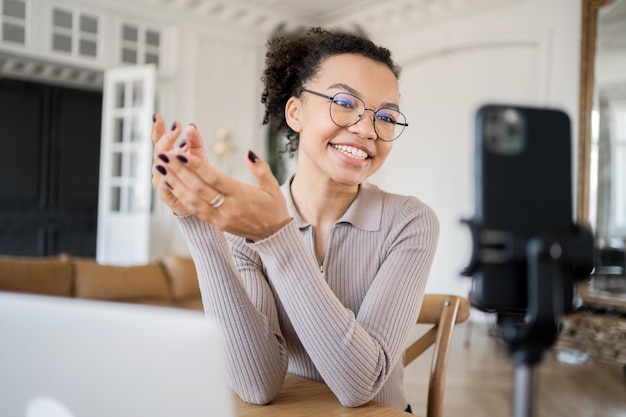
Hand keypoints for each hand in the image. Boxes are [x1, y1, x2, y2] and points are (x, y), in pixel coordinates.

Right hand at [152, 114, 207, 215]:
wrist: (199, 201)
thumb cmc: (197, 176)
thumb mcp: (198, 156)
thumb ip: (195, 142)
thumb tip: (191, 126)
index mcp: (166, 156)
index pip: (158, 140)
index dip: (158, 129)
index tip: (158, 117)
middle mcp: (160, 167)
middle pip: (159, 151)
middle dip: (167, 139)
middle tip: (176, 129)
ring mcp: (160, 180)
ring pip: (160, 166)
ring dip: (168, 156)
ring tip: (178, 146)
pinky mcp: (165, 194)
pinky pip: (164, 184)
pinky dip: (168, 176)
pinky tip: (172, 168)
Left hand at [154, 122, 291, 240]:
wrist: (273, 236)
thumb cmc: (273, 207)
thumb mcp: (273, 186)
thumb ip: (260, 168)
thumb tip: (247, 153)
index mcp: (242, 195)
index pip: (214, 178)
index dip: (195, 166)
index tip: (180, 153)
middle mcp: (229, 207)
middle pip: (198, 188)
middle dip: (178, 171)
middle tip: (163, 156)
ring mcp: (220, 218)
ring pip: (192, 200)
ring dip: (175, 183)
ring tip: (162, 168)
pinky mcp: (216, 224)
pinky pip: (195, 209)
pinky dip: (181, 196)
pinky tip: (171, 184)